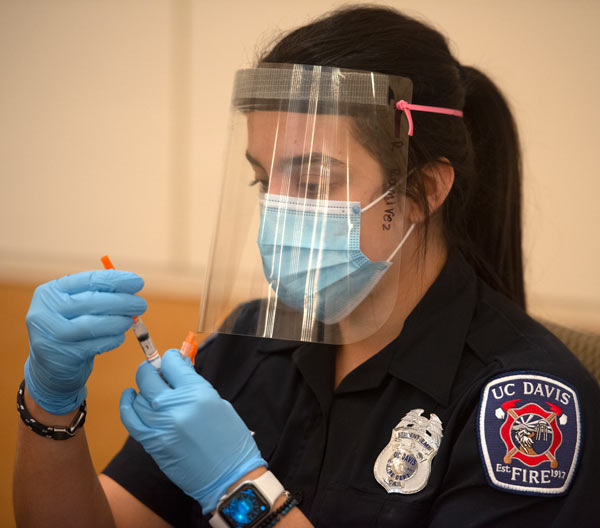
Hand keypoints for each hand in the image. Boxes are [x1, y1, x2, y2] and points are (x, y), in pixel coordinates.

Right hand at [25, 270, 145, 414]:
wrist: (50, 368)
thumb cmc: (71, 330)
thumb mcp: (76, 308)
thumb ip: (98, 295)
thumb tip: (132, 287)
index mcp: (50, 292)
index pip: (88, 280)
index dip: (116, 280)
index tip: (138, 282)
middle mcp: (45, 311)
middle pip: (92, 301)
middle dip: (122, 301)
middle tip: (140, 304)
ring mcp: (50, 334)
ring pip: (92, 324)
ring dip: (118, 322)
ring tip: (130, 321)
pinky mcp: (60, 356)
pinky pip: (93, 345)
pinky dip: (111, 340)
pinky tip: (119, 337)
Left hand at [119, 349, 265, 512]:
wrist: (229, 476)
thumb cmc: (230, 440)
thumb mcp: (218, 403)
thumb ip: (194, 386)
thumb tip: (178, 371)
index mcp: (197, 393)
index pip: (172, 362)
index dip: (172, 358)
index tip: (173, 360)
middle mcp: (175, 407)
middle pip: (148, 376)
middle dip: (152, 368)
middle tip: (158, 370)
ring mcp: (160, 426)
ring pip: (139, 396)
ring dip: (145, 389)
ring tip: (153, 390)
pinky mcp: (152, 443)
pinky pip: (130, 419)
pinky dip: (127, 405)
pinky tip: (130, 396)